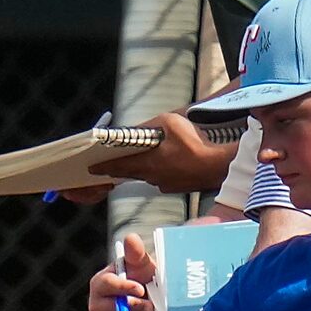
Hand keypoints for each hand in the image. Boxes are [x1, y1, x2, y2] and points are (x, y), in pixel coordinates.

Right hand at [87, 232, 155, 310]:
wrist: (150, 296)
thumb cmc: (142, 276)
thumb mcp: (141, 264)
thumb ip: (136, 253)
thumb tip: (131, 238)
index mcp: (101, 283)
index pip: (107, 285)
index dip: (123, 288)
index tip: (140, 289)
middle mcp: (98, 304)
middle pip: (113, 309)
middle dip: (135, 309)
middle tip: (152, 308)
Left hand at [90, 113, 236, 195]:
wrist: (218, 166)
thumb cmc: (194, 142)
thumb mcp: (167, 123)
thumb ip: (147, 127)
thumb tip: (134, 132)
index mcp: (146, 162)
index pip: (117, 166)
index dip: (103, 167)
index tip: (91, 169)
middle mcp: (151, 177)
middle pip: (130, 171)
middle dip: (120, 167)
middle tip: (109, 164)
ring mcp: (164, 184)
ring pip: (147, 174)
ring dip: (143, 166)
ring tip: (146, 155)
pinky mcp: (175, 186)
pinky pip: (162, 176)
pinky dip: (161, 169)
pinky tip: (170, 160)